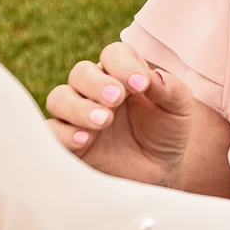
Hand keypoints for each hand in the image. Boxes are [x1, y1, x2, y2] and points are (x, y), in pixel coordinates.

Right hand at [45, 41, 195, 186]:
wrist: (157, 174)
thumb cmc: (166, 134)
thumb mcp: (179, 110)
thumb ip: (171, 89)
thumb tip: (154, 77)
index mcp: (122, 73)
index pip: (114, 55)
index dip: (124, 64)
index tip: (140, 84)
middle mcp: (94, 89)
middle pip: (81, 72)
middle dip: (97, 83)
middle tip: (116, 99)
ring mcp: (77, 114)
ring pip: (59, 98)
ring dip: (79, 107)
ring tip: (103, 121)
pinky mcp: (65, 142)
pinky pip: (51, 131)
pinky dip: (64, 133)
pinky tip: (85, 139)